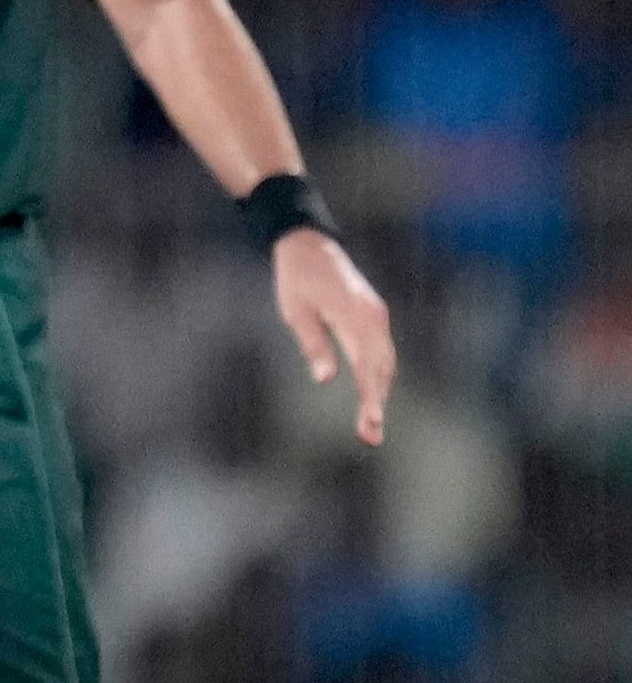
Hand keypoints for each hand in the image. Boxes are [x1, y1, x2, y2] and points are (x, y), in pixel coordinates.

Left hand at [274, 229, 393, 445]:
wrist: (309, 245)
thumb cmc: (296, 279)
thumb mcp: (296, 312)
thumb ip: (313, 344)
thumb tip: (325, 378)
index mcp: (355, 317)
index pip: (367, 367)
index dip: (370, 398)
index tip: (371, 423)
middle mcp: (374, 318)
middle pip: (381, 369)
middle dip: (376, 404)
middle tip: (370, 437)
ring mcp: (377, 317)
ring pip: (385, 362)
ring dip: (380, 393)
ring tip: (370, 426)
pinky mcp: (374, 316)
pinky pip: (381, 351)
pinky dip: (379, 374)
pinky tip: (372, 394)